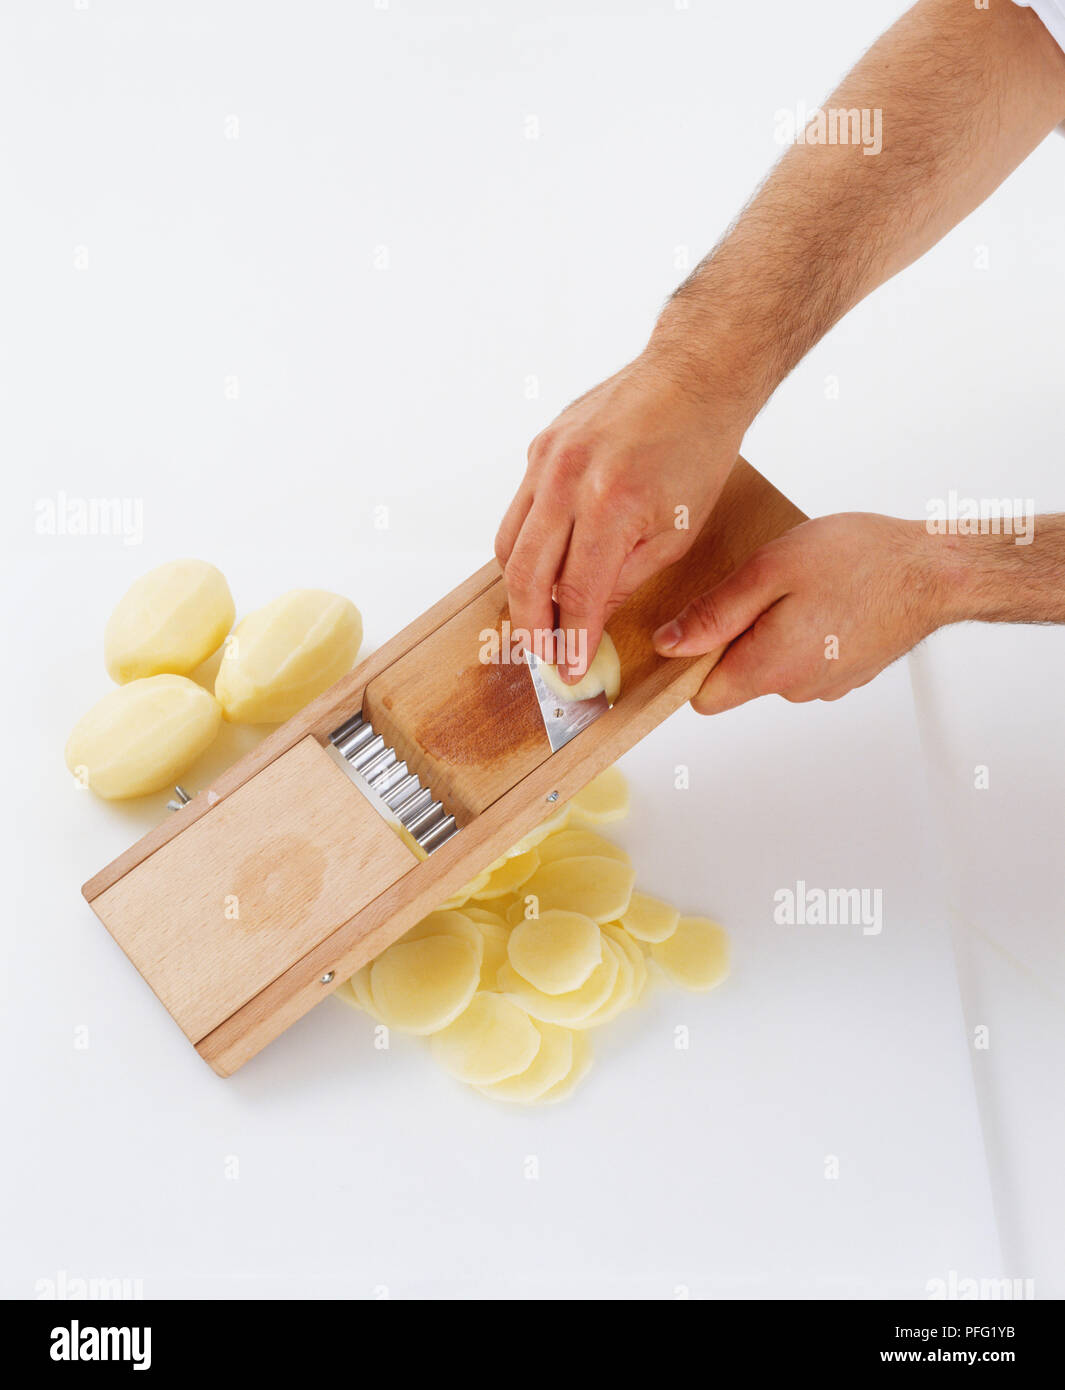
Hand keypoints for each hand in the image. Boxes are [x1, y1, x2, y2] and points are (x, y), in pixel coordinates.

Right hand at [495, 354, 747, 678]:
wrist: (692, 376)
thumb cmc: (696, 448)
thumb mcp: (675, 531)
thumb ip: (625, 578)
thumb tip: (588, 617)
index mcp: (608, 504)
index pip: (576, 592)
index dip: (570, 639)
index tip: (569, 669)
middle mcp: (566, 480)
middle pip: (526, 574)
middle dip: (532, 625)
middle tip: (541, 654)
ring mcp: (545, 460)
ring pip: (510, 544)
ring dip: (520, 589)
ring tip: (539, 618)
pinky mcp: (538, 448)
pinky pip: (519, 510)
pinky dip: (527, 545)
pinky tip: (545, 564)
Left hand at [652, 513, 947, 712]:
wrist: (935, 570)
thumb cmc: (859, 561)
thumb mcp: (769, 570)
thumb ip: (714, 613)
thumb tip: (669, 644)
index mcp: (770, 668)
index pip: (703, 698)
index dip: (694, 662)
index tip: (705, 623)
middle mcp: (796, 688)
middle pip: (737, 678)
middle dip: (737, 638)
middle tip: (765, 588)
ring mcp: (826, 685)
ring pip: (773, 666)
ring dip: (774, 631)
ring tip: (803, 589)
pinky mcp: (848, 674)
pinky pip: (806, 659)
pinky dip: (807, 633)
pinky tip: (827, 600)